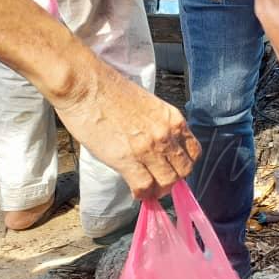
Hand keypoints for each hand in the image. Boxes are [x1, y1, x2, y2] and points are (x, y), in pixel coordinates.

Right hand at [52, 61, 200, 199]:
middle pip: (184, 170)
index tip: (174, 168)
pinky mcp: (127, 159)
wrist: (85, 84)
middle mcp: (167, 135)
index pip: (194, 152)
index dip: (184, 164)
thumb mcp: (148, 106)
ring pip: (167, 182)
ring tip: (148, 189)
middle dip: (174, 180)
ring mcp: (149, 148)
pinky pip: (144, 186)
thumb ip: (158, 126)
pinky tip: (136, 191)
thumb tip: (158, 148)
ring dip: (158, 190)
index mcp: (174, 119)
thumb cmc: (110, 91)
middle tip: (160, 182)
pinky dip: (142, 194)